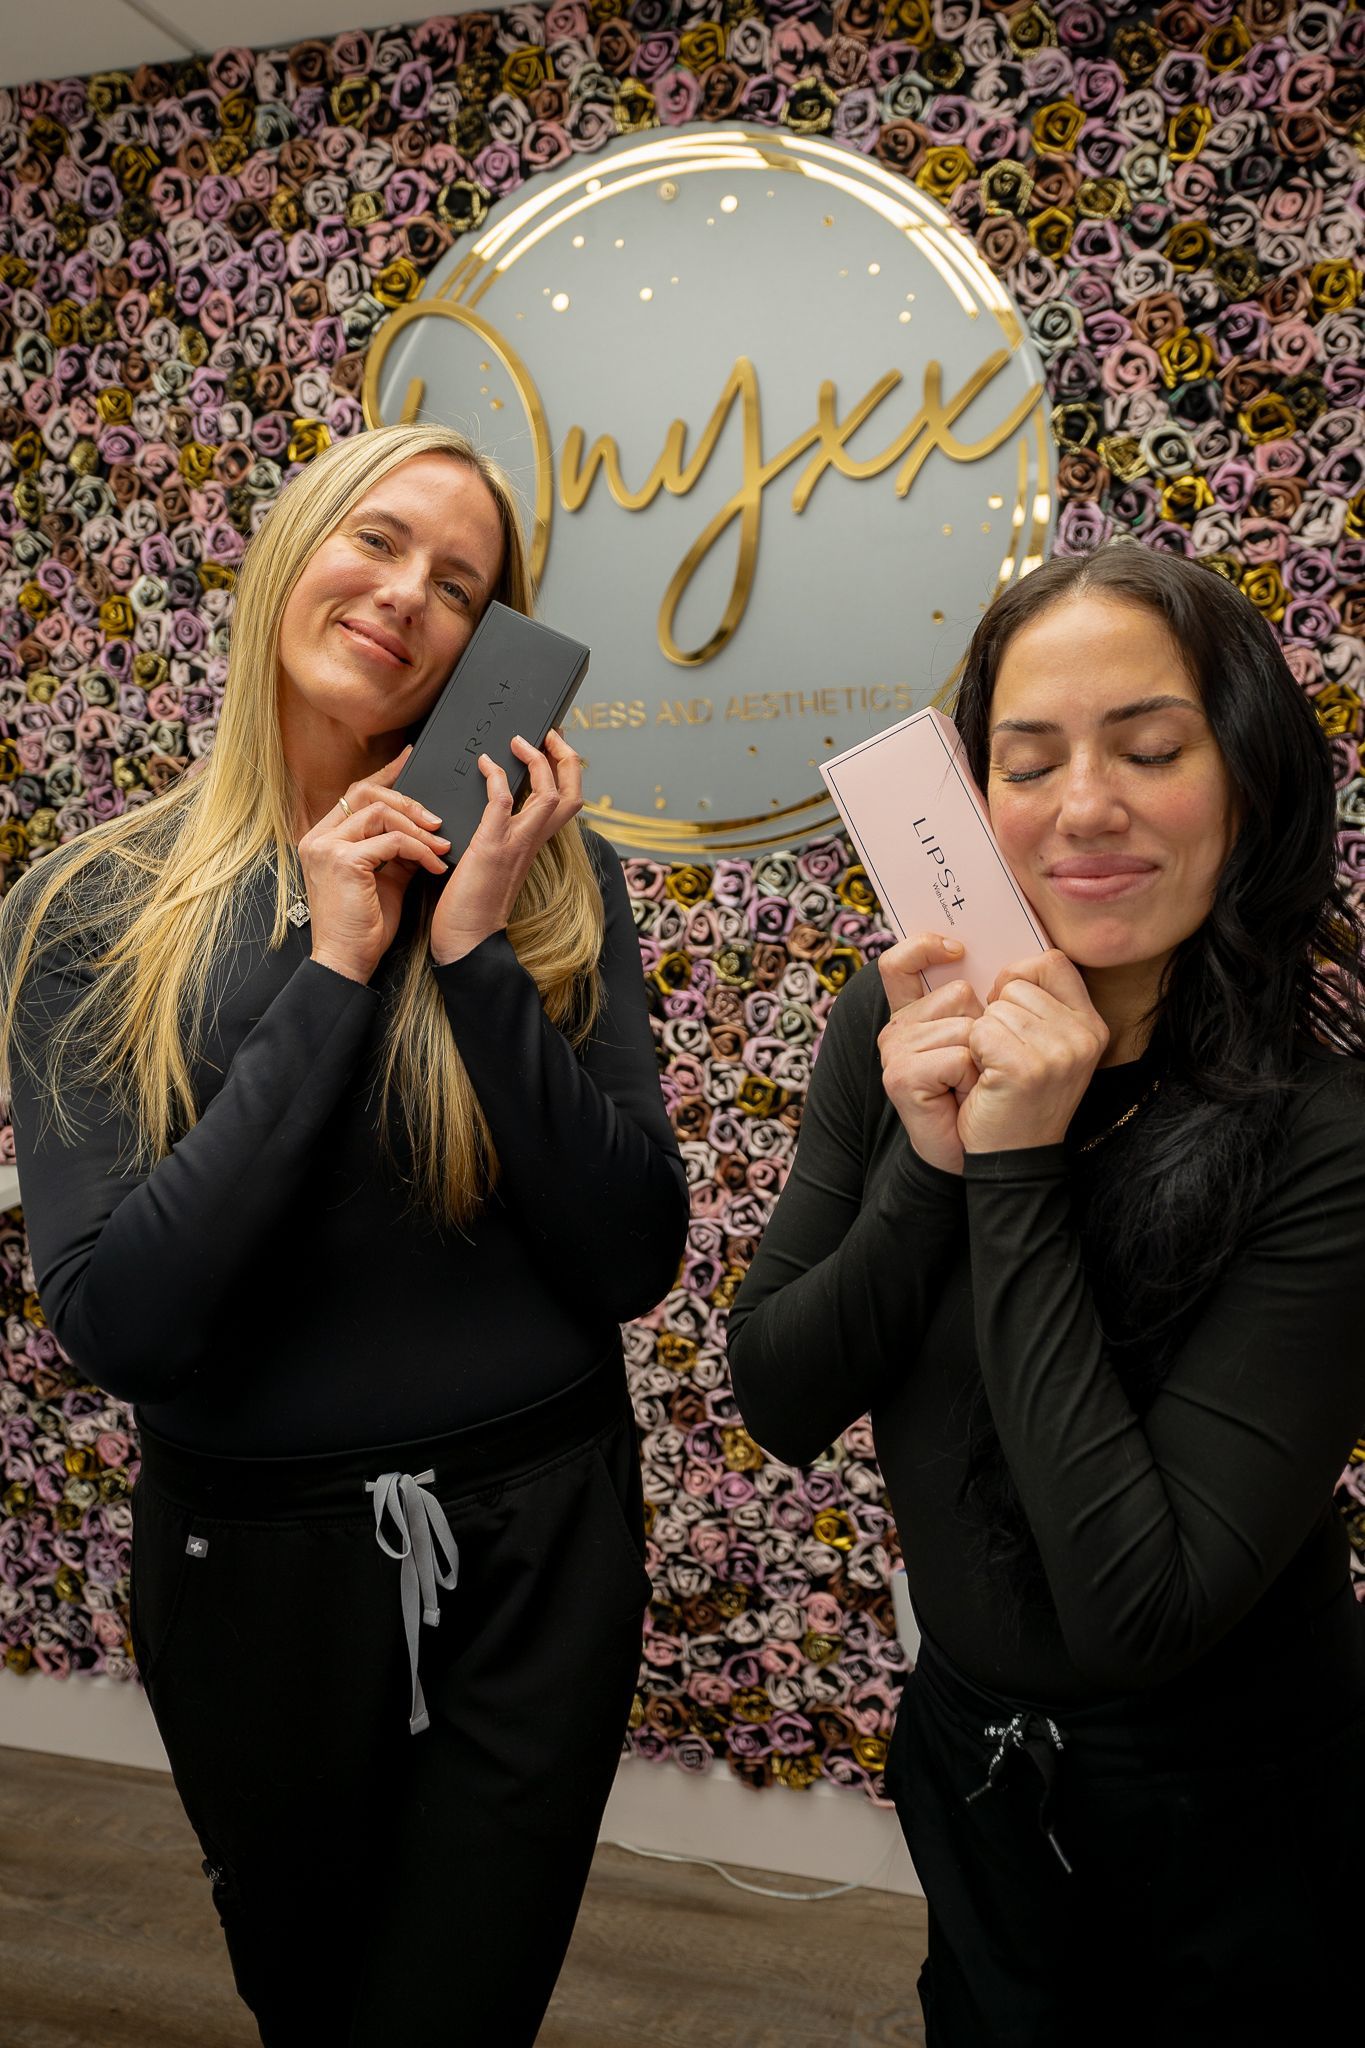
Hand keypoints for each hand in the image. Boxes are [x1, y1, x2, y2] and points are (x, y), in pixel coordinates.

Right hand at [298, 749, 450, 984]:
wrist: (347, 961)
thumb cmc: (364, 927)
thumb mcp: (385, 879)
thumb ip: (397, 850)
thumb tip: (424, 830)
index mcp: (324, 839)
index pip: (355, 793)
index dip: (385, 774)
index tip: (411, 759)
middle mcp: (319, 838)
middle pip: (366, 793)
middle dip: (408, 801)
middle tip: (437, 821)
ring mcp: (327, 848)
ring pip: (380, 812)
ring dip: (418, 829)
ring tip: (440, 848)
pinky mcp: (343, 862)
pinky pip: (391, 841)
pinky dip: (418, 850)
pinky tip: (433, 867)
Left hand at [430, 729, 583, 965]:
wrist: (467, 940)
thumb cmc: (474, 905)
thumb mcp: (496, 862)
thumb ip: (503, 836)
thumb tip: (495, 807)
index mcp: (536, 844)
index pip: (568, 802)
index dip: (568, 770)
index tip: (556, 745)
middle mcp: (534, 842)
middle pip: (573, 792)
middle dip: (567, 757)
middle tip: (552, 733)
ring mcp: (516, 844)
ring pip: (549, 794)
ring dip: (538, 761)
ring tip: (520, 741)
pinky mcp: (492, 848)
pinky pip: (502, 803)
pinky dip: (496, 778)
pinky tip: (485, 764)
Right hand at [877, 933, 983, 1175]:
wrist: (988, 1153)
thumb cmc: (998, 1092)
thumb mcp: (1003, 1038)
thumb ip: (999, 999)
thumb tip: (1013, 965)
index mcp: (916, 1013)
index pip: (899, 962)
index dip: (921, 946)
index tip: (957, 949)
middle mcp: (899, 1027)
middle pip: (959, 993)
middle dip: (992, 1029)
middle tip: (983, 1066)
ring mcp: (895, 1051)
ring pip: (965, 1025)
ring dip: (988, 1057)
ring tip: (978, 1084)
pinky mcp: (899, 1075)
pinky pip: (958, 1055)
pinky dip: (974, 1078)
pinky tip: (966, 1096)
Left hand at [958, 950, 1108, 1154]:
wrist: (1015, 1158)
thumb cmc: (1021, 1098)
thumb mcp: (1050, 1049)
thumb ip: (1043, 1007)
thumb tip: (1010, 970)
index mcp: (1092, 1025)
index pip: (1053, 962)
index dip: (1020, 978)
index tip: (1008, 1010)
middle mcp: (1083, 1036)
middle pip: (1018, 985)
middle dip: (998, 1014)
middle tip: (1003, 1055)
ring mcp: (1059, 1052)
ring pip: (996, 1008)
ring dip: (984, 1035)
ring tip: (997, 1069)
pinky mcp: (1026, 1068)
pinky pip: (981, 1030)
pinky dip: (974, 1051)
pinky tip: (987, 1077)